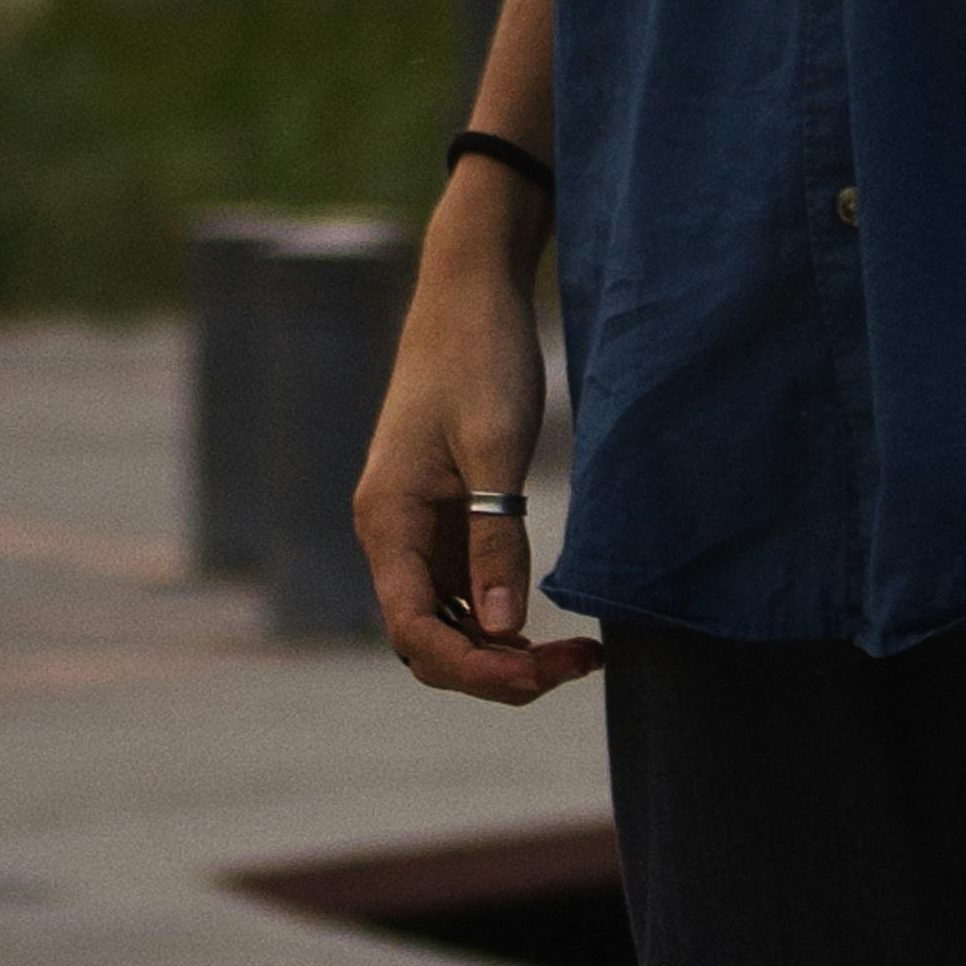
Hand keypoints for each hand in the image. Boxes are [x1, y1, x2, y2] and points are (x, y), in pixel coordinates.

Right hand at [355, 227, 604, 705]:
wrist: (468, 291)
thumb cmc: (479, 354)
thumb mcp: (496, 445)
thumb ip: (498, 538)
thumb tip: (504, 631)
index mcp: (387, 520)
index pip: (416, 631)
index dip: (475, 669)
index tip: (543, 674)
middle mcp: (391, 534)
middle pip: (429, 641)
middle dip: (496, 670)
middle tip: (577, 663)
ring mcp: (416, 529)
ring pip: (447, 622)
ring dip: (503, 651)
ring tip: (576, 653)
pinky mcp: (443, 516)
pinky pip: (463, 590)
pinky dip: (502, 617)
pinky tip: (549, 623)